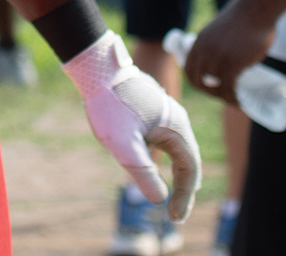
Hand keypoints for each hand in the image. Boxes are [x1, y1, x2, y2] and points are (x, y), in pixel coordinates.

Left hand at [64, 31, 201, 222]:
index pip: (190, 171)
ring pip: (176, 150)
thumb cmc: (109, 103)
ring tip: (171, 195)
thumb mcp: (122, 143)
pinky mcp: (151, 109)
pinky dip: (163, 158)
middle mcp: (176, 120)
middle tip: (176, 213)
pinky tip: (151, 166)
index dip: (184, 197)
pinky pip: (164, 140)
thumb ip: (142, 171)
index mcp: (176, 128)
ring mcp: (165, 113)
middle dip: (184, 188)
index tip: (175, 218)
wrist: (95, 66)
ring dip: (175, 173)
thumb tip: (159, 200)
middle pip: (188, 161)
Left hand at [185, 0, 275, 104]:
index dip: (196, 82)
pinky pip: (229, 87)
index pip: (189, 70)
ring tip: (234, 101)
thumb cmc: (242, 15)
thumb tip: (222, 41)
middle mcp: (204, 51)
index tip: (209, 88)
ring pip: (215, 87)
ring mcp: (217, 58)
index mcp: (199, 42)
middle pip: (198, 81)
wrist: (255, 10)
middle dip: (209, 93)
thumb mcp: (220, 28)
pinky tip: (240, 102)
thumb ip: (217, 37)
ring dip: (223, 98)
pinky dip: (233, 98)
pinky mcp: (233, 63)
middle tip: (223, 97)